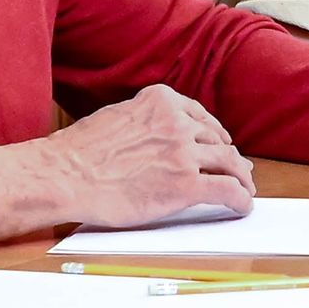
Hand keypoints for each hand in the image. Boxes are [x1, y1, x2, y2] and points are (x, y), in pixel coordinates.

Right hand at [0, 83, 253, 238]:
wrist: (63, 175)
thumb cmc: (79, 153)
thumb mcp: (118, 116)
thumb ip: (147, 122)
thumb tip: (170, 136)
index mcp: (160, 101)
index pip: (201, 117)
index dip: (215, 134)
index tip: (220, 144)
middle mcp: (177, 122)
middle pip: (216, 141)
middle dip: (229, 157)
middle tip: (238, 170)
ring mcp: (183, 153)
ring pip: (229, 163)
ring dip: (241, 177)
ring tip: (245, 188)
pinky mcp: (185, 185)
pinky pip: (227, 190)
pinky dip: (241, 199)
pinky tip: (243, 206)